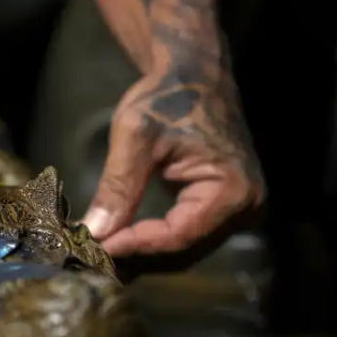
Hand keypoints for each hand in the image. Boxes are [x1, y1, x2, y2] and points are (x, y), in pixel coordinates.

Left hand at [81, 63, 264, 261]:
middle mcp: (247, 208)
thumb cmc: (168, 98)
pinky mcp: (225, 212)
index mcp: (234, 189)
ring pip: (184, 251)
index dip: (136, 246)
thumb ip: (117, 187)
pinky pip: (187, 238)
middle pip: (183, 250)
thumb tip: (93, 233)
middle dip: (136, 256)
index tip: (95, 248)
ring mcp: (240, 212)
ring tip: (100, 255)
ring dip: (143, 255)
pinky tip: (122, 243)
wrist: (194, 77)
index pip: (179, 235)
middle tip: (90, 259)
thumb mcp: (135, 137)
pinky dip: (154, 243)